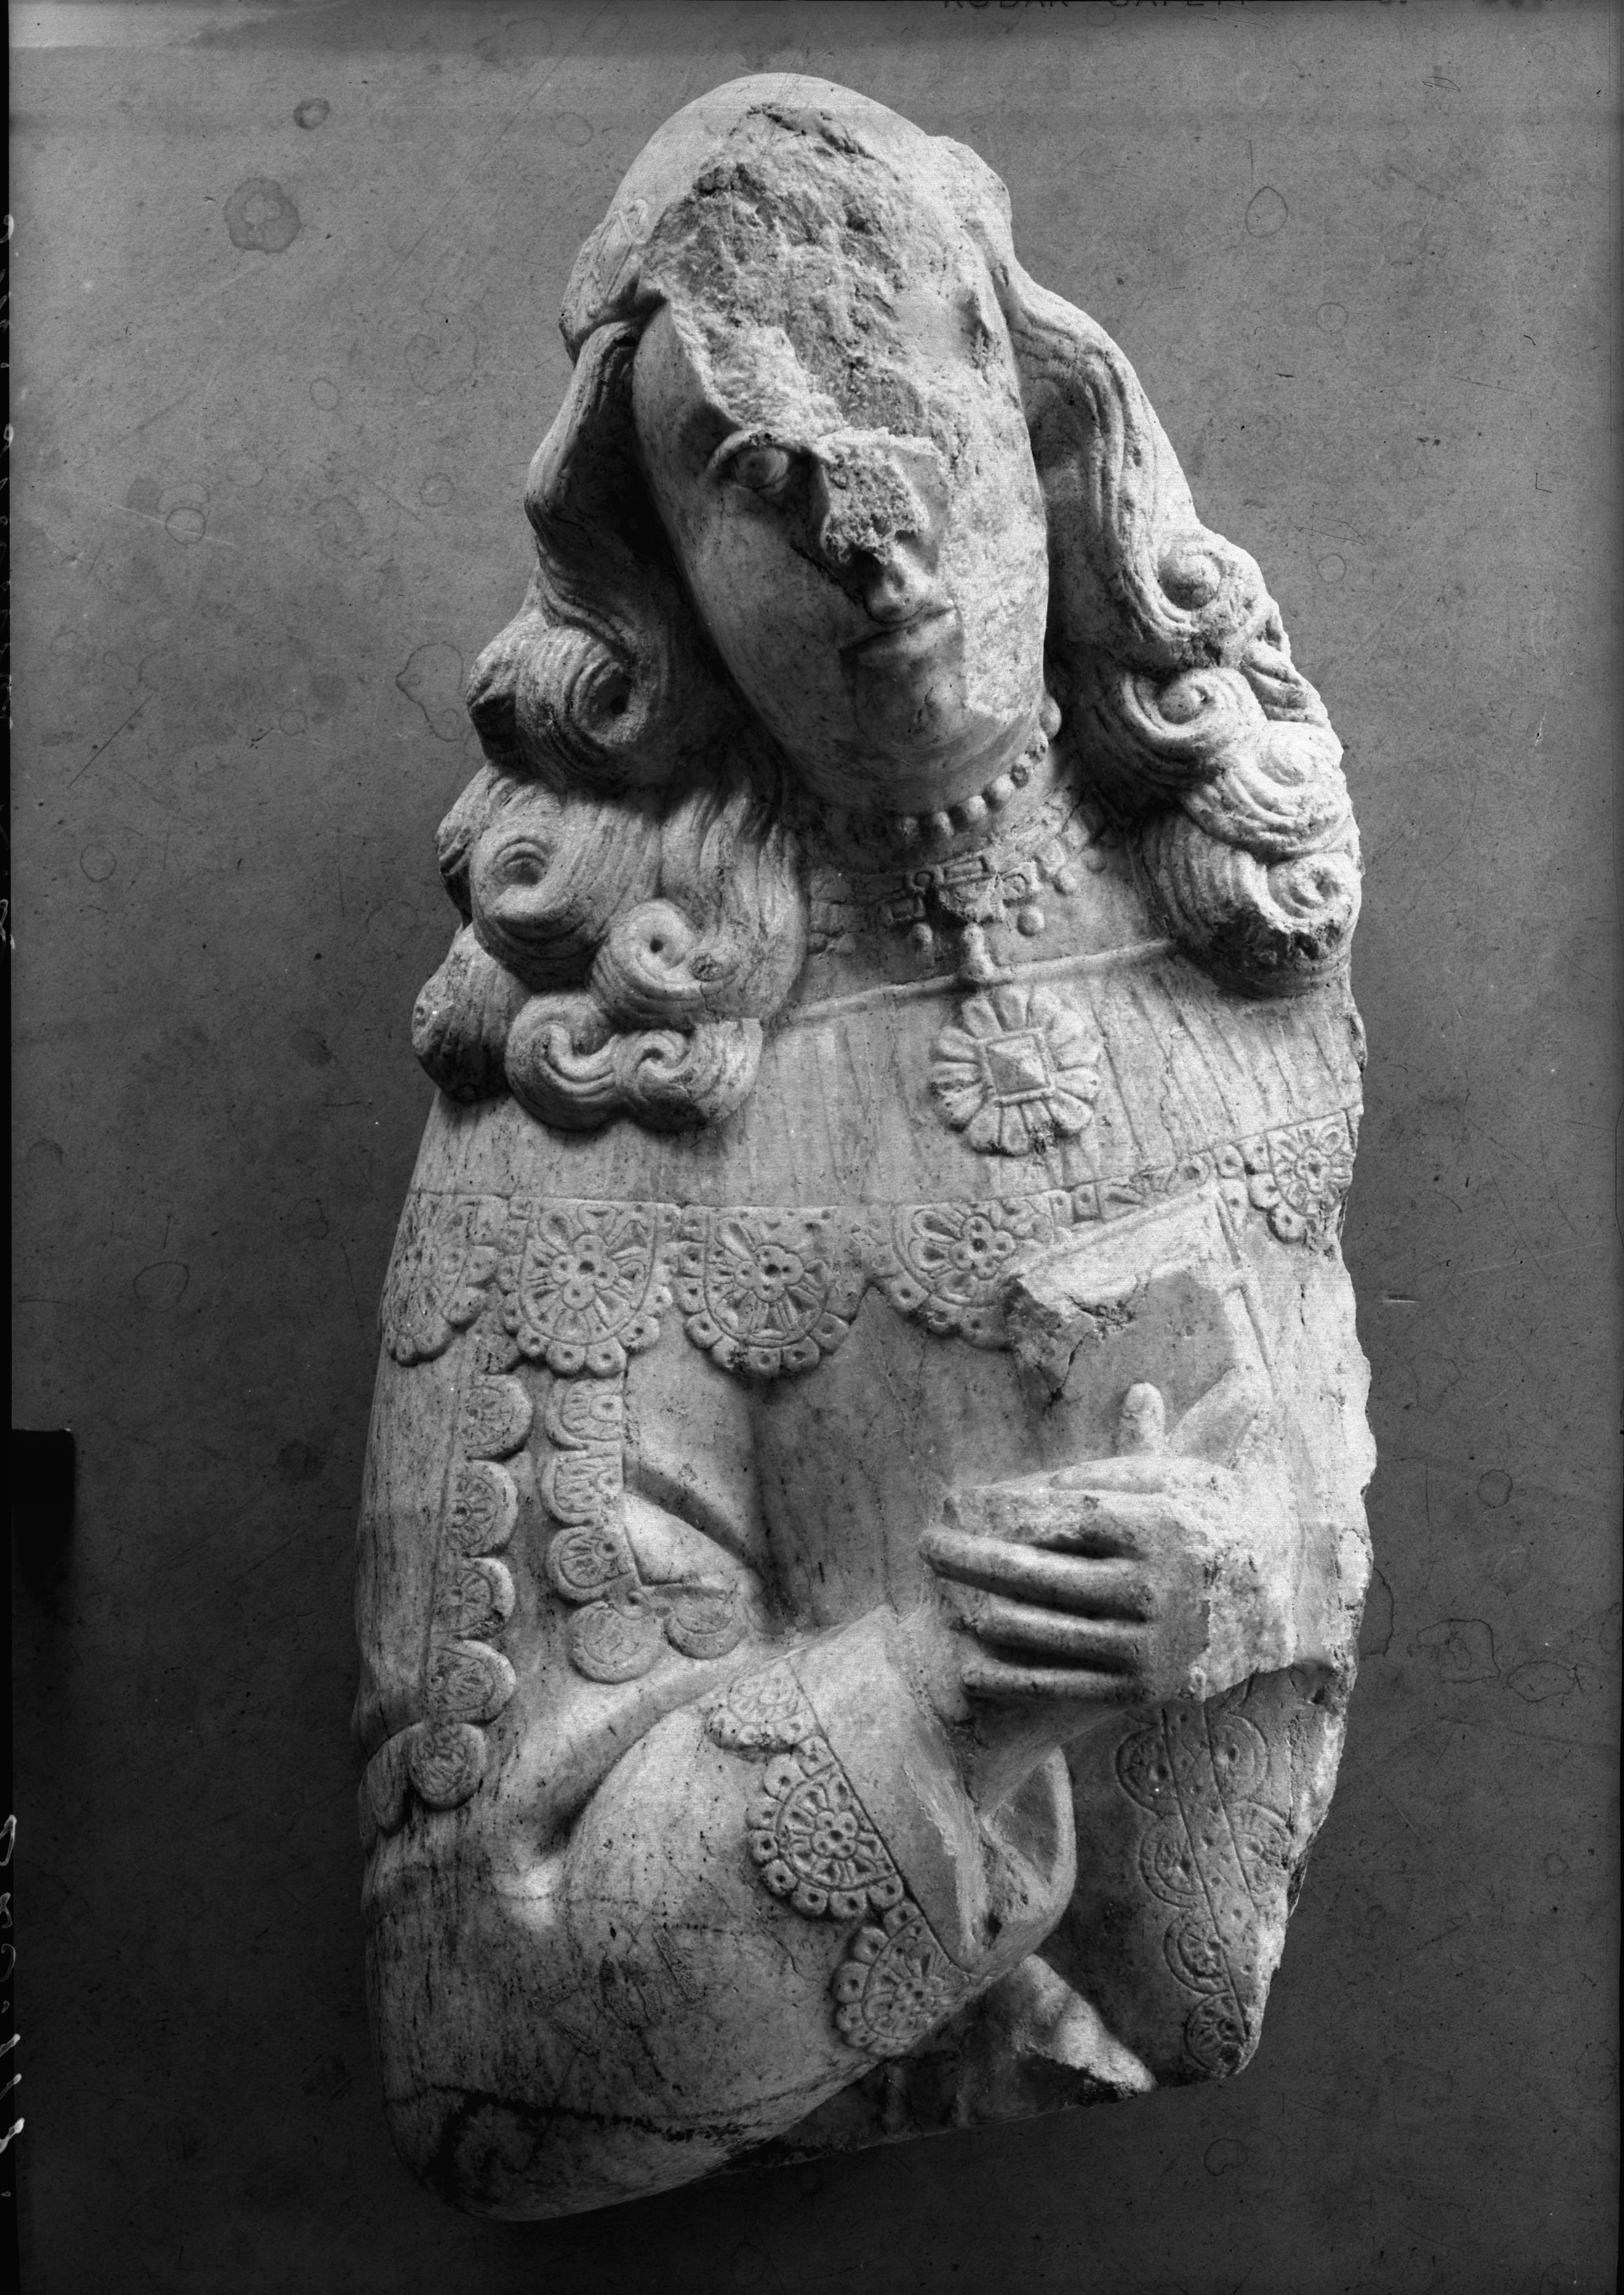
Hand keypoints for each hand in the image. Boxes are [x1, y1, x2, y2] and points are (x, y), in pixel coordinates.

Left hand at [917, 1372, 1293, 1801]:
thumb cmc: (1214, 1529)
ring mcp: (1144, 1644)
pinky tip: (964, 1661)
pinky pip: (1058, 1682)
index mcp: (1159, 1528)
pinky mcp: (1137, 1689)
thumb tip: (1113, 1416)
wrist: (1275, 1614)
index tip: (957, 1502)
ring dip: (978, 1611)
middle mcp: (1151, 1588)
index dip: (1004, 1511)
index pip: (1062, 1517)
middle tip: (926, 1545)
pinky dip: (1007, 1673)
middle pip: (1036, 1574)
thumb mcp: (1186, 1482)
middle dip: (970, 1559)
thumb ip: (1133, 1456)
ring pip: (1040, 1630)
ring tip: (940, 1593)